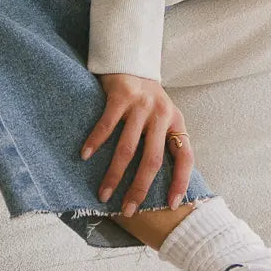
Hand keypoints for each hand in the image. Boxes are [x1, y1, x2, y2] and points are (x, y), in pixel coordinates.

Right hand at [80, 73, 193, 215]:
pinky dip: (95, 142)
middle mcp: (162, 114)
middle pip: (152, 160)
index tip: (170, 205)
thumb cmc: (146, 98)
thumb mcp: (163, 117)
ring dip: (114, 175)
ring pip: (127, 148)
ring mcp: (141, 105)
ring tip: (104, 194)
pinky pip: (107, 125)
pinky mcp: (121, 95)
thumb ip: (163, 141)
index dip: (180, 181)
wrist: (131, 60)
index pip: (185, 156)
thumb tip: (160, 183)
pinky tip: (85, 157)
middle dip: (140, 188)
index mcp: (176, 122)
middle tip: (128, 210)